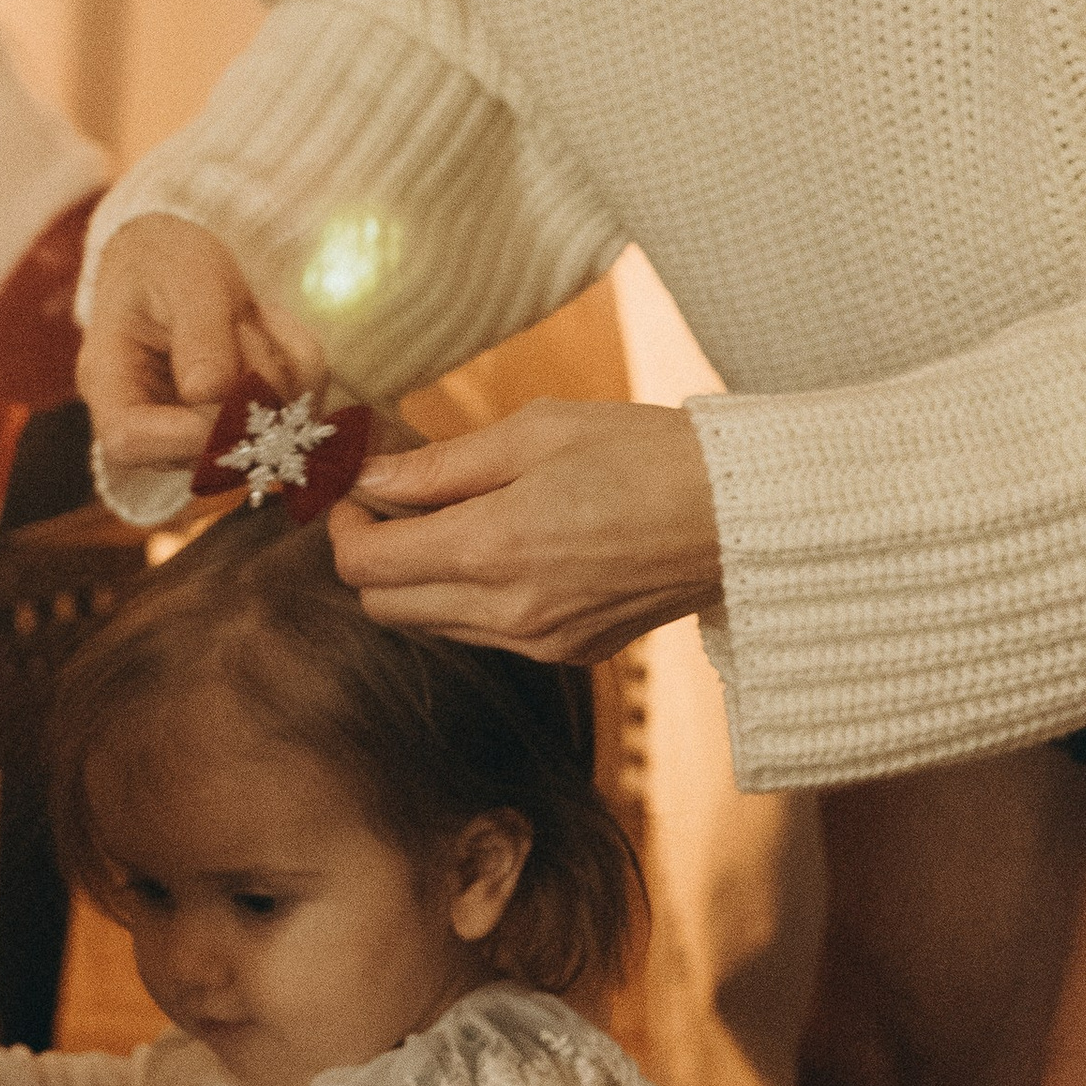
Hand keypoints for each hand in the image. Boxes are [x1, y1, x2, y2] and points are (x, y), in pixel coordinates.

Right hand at [78, 216, 320, 472]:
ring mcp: (198, 430)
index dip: (185, 433)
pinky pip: (298, 411)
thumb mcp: (184, 276)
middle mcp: (151, 421)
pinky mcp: (243, 424)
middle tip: (244, 319)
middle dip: (247, 381)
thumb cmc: (166, 261)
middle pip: (206, 446)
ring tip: (250, 317)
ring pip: (263, 433)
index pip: (128, 442)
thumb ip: (199, 332)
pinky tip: (270, 326)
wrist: (178, 260)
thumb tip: (210, 393)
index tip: (228, 385)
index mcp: (110, 384)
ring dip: (278, 367)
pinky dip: (301, 364)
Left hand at [334, 395, 719, 661]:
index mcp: (494, 549)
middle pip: (385, 607)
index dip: (343, 526)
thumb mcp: (534, 433)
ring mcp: (540, 642)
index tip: (355, 491)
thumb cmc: (643, 453)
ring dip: (417, 579)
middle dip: (370, 556)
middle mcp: (509, 612)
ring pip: (430, 626)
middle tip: (393, 502)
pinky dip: (466, 597)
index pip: (366, 565)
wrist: (742, 514)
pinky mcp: (570, 652)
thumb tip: (368, 477)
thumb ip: (440, 464)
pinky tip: (501, 547)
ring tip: (451, 518)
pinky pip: (483, 634)